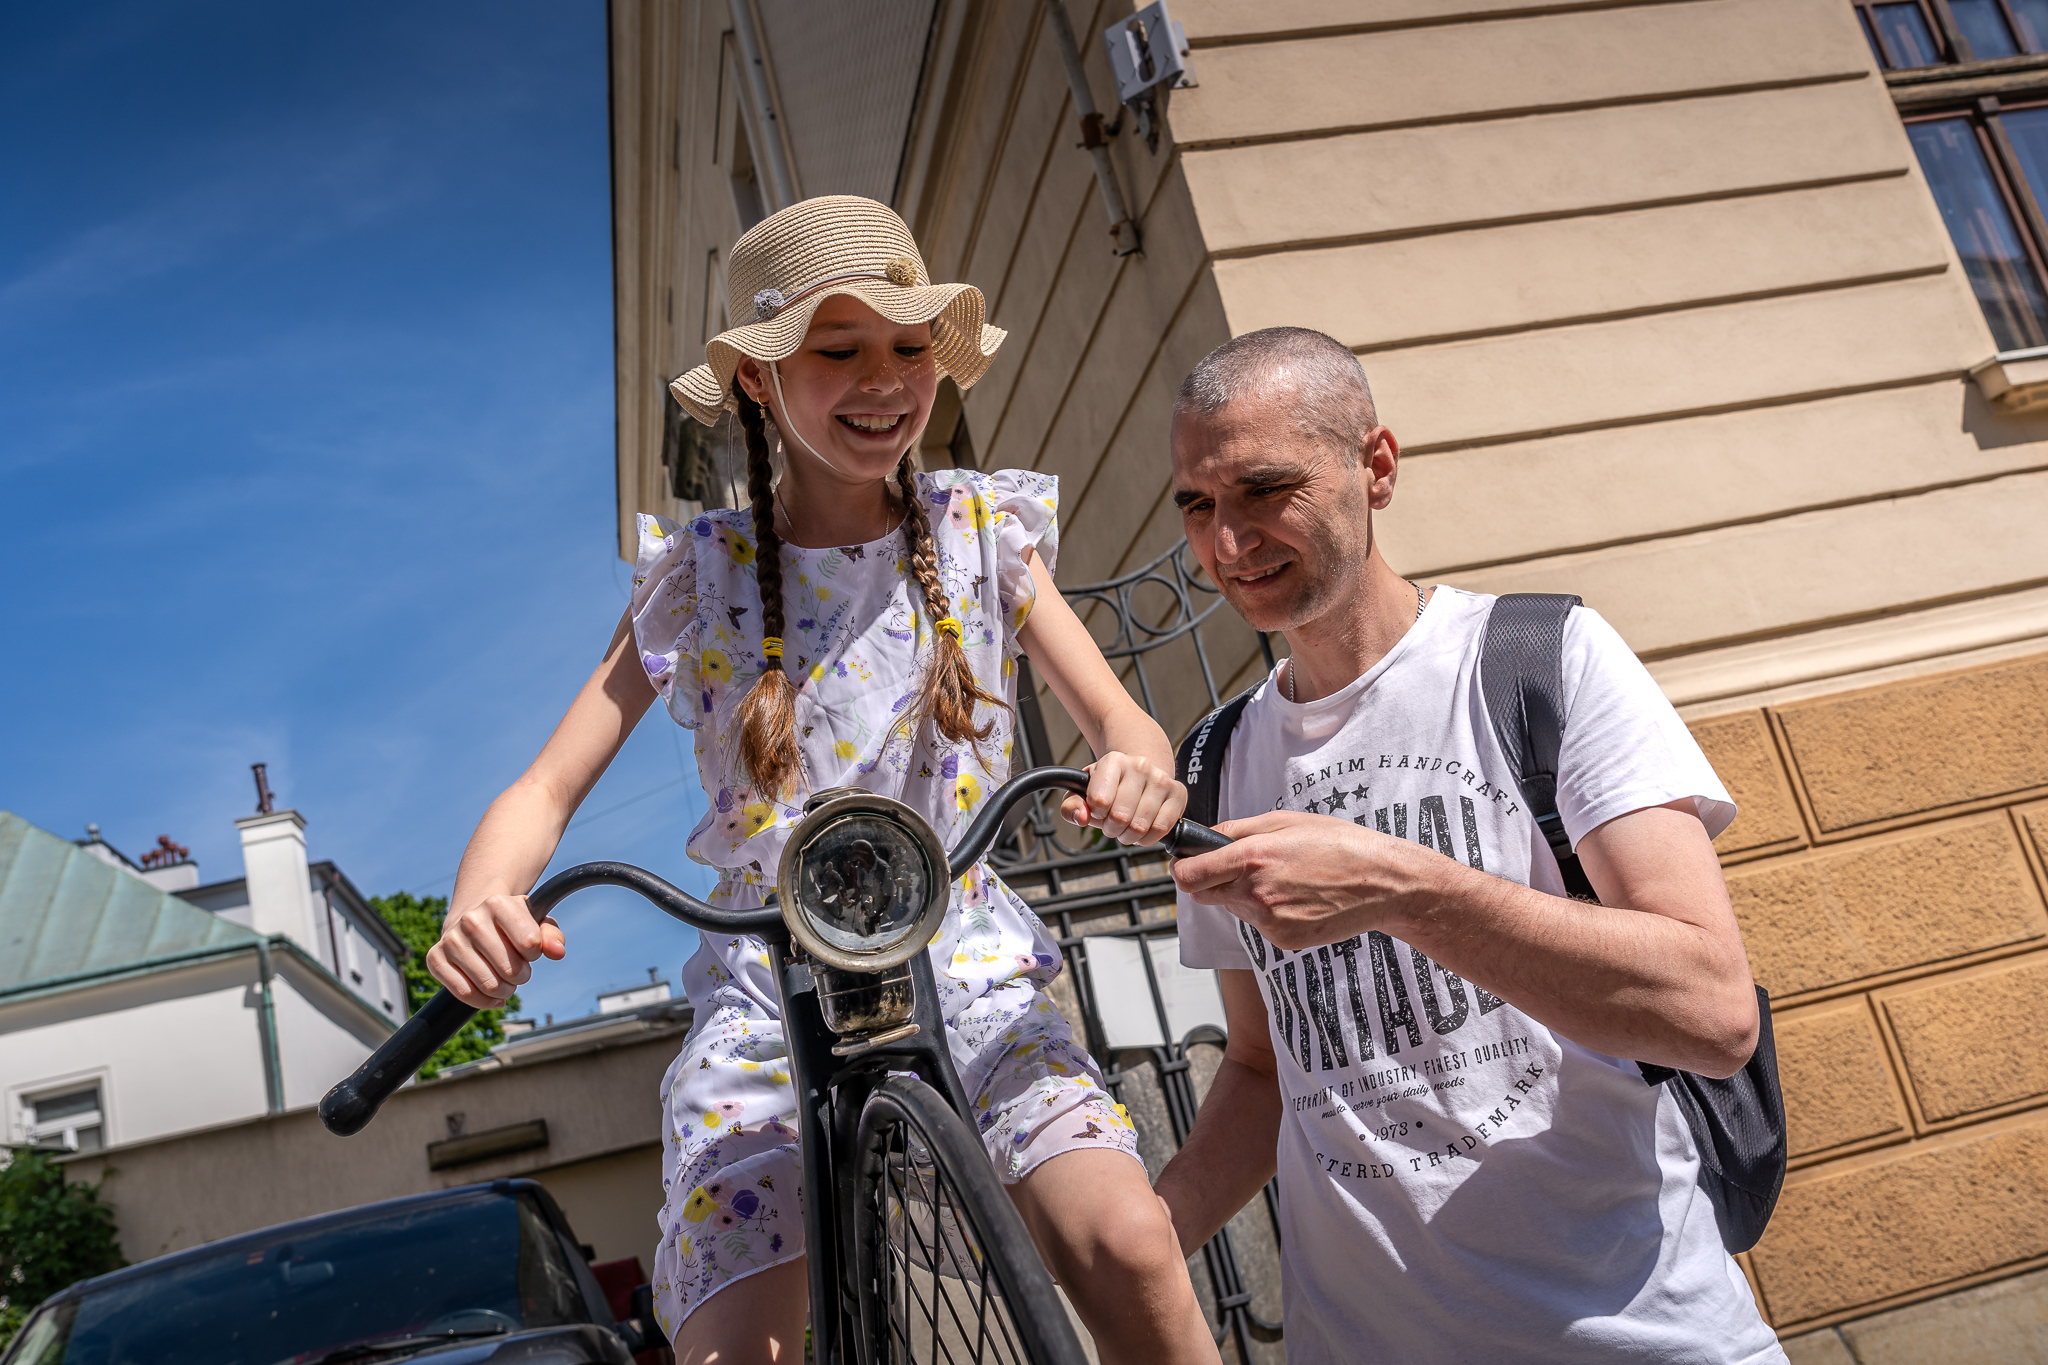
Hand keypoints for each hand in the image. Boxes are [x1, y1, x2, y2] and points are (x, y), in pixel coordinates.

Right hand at [426, 893, 567, 1007]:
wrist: (473, 919)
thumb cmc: (511, 925)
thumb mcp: (535, 923)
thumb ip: (551, 936)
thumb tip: (558, 952)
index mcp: (498, 904)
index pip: (530, 944)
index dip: (534, 954)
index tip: (528, 949)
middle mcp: (471, 919)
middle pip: (510, 969)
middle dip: (521, 976)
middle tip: (518, 971)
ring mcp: (451, 940)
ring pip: (489, 985)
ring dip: (505, 991)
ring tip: (505, 981)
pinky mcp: (435, 959)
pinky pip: (464, 993)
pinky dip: (484, 1002)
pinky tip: (492, 997)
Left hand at [1058, 751, 1187, 845]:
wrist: (1141, 772)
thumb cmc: (1108, 786)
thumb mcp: (1083, 791)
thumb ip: (1071, 805)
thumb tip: (1081, 817)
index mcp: (1113, 761)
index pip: (1099, 800)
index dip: (1096, 815)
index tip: (1099, 811)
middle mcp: (1139, 765)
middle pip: (1120, 817)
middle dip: (1112, 829)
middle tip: (1112, 824)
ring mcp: (1161, 779)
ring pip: (1141, 826)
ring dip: (1129, 836)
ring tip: (1126, 827)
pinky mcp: (1178, 793)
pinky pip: (1161, 829)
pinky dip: (1148, 839)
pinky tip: (1143, 830)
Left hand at [1169, 809, 1444, 949]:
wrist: (1383, 884)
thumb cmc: (1339, 844)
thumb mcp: (1286, 822)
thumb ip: (1238, 831)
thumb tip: (1204, 838)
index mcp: (1254, 858)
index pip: (1190, 877)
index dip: (1182, 869)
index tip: (1186, 863)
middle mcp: (1257, 894)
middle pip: (1206, 895)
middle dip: (1213, 881)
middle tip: (1243, 866)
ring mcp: (1270, 921)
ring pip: (1235, 909)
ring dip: (1245, 895)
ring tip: (1285, 878)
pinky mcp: (1283, 940)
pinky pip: (1259, 924)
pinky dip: (1268, 911)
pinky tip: (1297, 897)